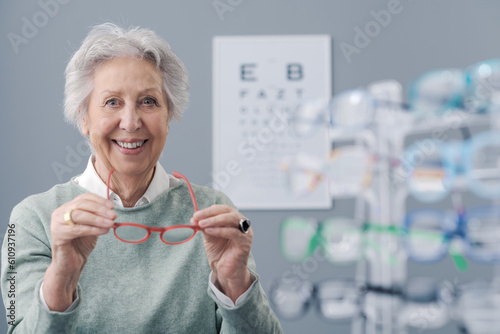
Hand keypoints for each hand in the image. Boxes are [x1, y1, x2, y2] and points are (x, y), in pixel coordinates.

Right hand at [43, 193, 115, 310]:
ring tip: (111, 223)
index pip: (84, 197)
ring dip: (98, 219)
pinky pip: (78, 229)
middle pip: (82, 204)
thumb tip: (112, 211)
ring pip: (79, 215)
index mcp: (68, 207)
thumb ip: (99, 217)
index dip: (99, 200)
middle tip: (114, 215)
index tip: (112, 207)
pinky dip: (93, 229)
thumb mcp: (93, 226)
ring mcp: (57, 223)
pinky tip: (104, 231)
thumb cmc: (81, 243)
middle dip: (100, 209)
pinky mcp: (57, 235)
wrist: (71, 263)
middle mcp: (60, 213)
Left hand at [192, 205, 252, 301]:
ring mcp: (245, 232)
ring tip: (201, 224)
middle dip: (211, 213)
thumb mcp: (209, 235)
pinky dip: (220, 230)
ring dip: (215, 220)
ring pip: (232, 219)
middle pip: (228, 211)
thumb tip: (194, 218)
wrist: (224, 271)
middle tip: (197, 217)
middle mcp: (242, 223)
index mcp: (234, 219)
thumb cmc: (219, 252)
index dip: (209, 210)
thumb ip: (204, 226)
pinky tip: (209, 231)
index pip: (222, 209)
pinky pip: (233, 233)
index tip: (196, 215)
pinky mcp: (245, 243)